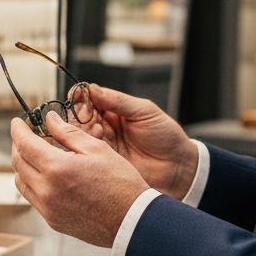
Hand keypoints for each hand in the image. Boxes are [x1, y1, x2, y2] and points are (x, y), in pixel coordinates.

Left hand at [11, 112, 150, 247]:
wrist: (132, 221)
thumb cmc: (121, 184)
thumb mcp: (97, 149)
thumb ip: (69, 133)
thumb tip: (50, 120)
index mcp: (57, 168)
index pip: (24, 144)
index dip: (17, 130)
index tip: (17, 122)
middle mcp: (47, 190)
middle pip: (18, 163)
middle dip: (19, 146)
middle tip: (26, 136)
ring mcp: (48, 208)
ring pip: (21, 182)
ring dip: (23, 166)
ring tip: (37, 156)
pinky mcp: (52, 220)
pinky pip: (33, 198)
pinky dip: (33, 183)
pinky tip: (48, 176)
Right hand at [78, 84, 197, 199]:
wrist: (177, 167)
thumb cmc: (166, 136)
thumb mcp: (144, 111)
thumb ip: (118, 100)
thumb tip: (92, 88)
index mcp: (115, 111)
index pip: (91, 100)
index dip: (82, 96)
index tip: (78, 95)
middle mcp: (106, 127)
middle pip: (81, 116)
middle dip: (82, 114)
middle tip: (91, 115)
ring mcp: (104, 145)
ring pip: (81, 134)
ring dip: (84, 129)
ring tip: (98, 129)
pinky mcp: (103, 162)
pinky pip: (88, 152)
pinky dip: (87, 144)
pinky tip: (97, 141)